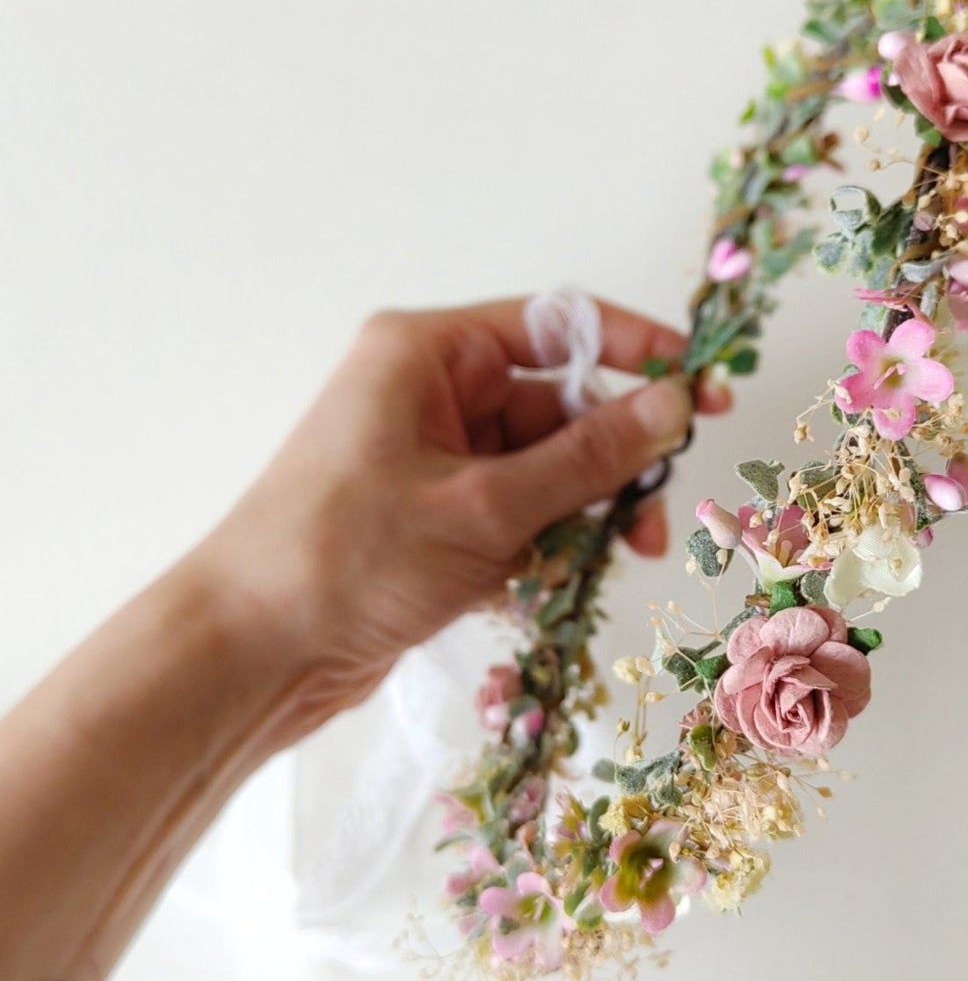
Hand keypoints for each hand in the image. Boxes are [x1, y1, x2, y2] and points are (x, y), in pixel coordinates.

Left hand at [192, 297, 730, 738]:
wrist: (251, 654)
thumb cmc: (350, 558)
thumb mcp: (484, 506)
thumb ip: (588, 458)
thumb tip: (676, 404)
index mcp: (428, 354)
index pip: (558, 326)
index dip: (637, 350)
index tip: (703, 388)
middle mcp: (431, 394)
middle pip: (560, 406)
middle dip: (614, 461)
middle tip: (658, 518)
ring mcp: (431, 460)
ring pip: (545, 469)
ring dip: (585, 514)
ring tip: (619, 561)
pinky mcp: (433, 520)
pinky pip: (517, 514)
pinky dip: (545, 546)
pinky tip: (555, 588)